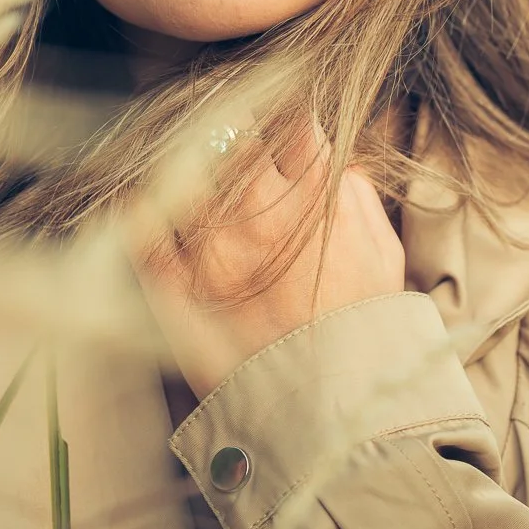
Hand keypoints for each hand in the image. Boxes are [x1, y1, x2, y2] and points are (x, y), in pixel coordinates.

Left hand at [133, 127, 405, 397]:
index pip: (291, 124)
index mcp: (313, 193)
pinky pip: (146, 231)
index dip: (288, 125)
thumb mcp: (384, 253)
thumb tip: (339, 168)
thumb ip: (357, 198)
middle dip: (243, 142)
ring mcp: (211, 242)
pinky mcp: (177, 284)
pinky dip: (144, 216)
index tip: (285, 133)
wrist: (336, 404)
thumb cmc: (366, 332)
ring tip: (204, 184)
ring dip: (199, 174)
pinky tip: (146, 209)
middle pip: (235, 140)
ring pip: (191, 174)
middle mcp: (257, 207)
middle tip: (245, 157)